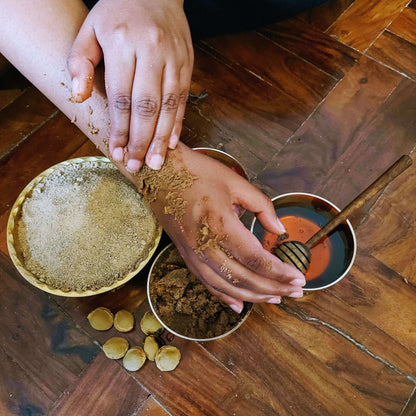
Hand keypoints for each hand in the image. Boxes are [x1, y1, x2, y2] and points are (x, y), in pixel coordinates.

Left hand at [67, 0, 192, 170]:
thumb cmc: (117, 13)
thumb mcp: (89, 30)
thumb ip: (80, 63)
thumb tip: (79, 97)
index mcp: (124, 44)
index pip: (121, 98)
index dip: (120, 129)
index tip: (118, 152)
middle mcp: (153, 52)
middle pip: (147, 107)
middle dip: (141, 140)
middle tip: (138, 165)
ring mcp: (174, 58)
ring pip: (169, 106)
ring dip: (161, 138)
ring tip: (155, 162)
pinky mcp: (188, 63)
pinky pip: (183, 98)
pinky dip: (178, 123)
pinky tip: (171, 142)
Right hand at [148, 144, 305, 313]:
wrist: (159, 174)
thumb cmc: (197, 173)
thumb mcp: (235, 182)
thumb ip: (262, 206)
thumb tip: (279, 229)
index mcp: (220, 223)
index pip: (255, 258)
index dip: (279, 272)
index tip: (299, 278)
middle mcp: (205, 245)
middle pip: (243, 278)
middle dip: (273, 288)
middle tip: (295, 292)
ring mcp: (193, 253)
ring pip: (226, 286)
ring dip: (253, 296)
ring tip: (275, 298)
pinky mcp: (185, 255)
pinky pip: (206, 283)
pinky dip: (224, 296)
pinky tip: (238, 304)